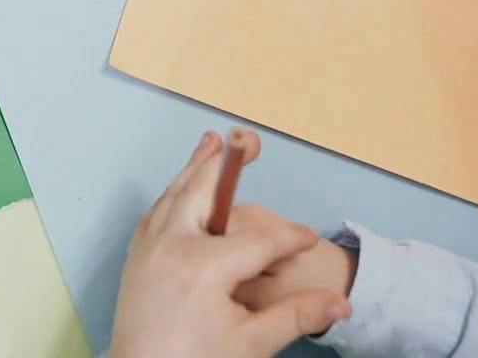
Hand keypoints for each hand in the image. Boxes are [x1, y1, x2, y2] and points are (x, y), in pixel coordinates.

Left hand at [110, 130, 349, 357]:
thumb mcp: (252, 344)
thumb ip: (296, 317)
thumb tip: (341, 303)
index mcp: (203, 267)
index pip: (258, 241)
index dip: (288, 239)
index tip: (307, 238)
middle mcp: (171, 247)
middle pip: (205, 192)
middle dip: (228, 166)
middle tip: (247, 141)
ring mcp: (148, 249)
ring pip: (174, 195)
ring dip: (194, 168)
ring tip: (212, 144)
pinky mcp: (136, 258)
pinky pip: (155, 213)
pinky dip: (172, 194)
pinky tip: (181, 188)